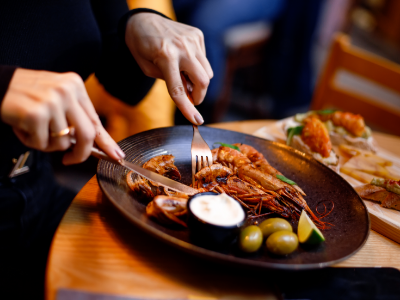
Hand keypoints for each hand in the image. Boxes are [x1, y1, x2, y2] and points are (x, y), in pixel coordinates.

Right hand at [0, 68, 124, 164]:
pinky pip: (43, 143)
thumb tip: (89, 143)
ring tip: (33, 129)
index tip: (116, 154)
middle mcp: (67, 91)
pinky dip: (32, 142)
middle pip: (87, 134)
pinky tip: (23, 127)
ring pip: (62, 142)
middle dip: (80, 154)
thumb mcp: (56, 97)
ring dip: (47, 144)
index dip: (106, 141)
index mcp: (75, 85)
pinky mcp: (37, 114)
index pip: (95, 119)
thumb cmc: (26, 95)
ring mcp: (53, 102)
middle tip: (69, 160)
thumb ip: (73, 116)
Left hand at [125, 12, 212, 124]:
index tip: (197, 121)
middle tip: (191, 99)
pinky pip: (204, 59)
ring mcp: (192, 40)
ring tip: (183, 76)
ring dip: (199, 81)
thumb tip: (189, 93)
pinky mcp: (197, 35)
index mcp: (165, 57)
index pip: (179, 90)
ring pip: (207, 72)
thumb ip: (168, 82)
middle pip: (203, 81)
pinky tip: (184, 60)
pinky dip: (197, 66)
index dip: (188, 109)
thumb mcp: (147, 69)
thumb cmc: (141, 47)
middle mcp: (182, 47)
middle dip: (199, 96)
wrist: (142, 19)